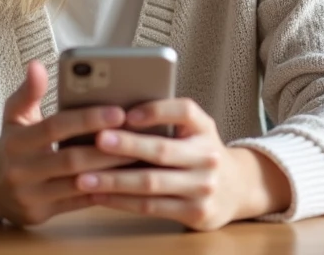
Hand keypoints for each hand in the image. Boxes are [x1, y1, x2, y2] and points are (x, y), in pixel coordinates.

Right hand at [0, 60, 135, 225]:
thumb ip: (29, 92)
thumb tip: (36, 65)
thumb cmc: (14, 145)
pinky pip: (80, 204)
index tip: (118, 111)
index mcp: (16, 141)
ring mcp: (32, 196)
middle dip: (107, 148)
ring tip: (139, 155)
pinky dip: (106, 191)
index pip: (54, 127)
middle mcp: (21, 170)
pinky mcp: (43, 214)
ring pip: (80, 184)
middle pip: (71, 159)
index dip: (86, 119)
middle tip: (138, 135)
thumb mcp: (14, 116)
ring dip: (112, 170)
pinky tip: (127, 180)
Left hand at [77, 98, 290, 230]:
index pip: (184, 111)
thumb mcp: (193, 129)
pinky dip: (121, 202)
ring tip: (84, 177)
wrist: (238, 188)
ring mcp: (203, 187)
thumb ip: (164, 120)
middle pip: (162, 150)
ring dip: (114, 180)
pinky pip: (151, 207)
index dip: (155, 111)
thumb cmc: (199, 152)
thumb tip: (112, 114)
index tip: (127, 112)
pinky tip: (100, 196)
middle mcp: (208, 156)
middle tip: (97, 140)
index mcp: (204, 127)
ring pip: (151, 183)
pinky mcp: (194, 213)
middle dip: (127, 146)